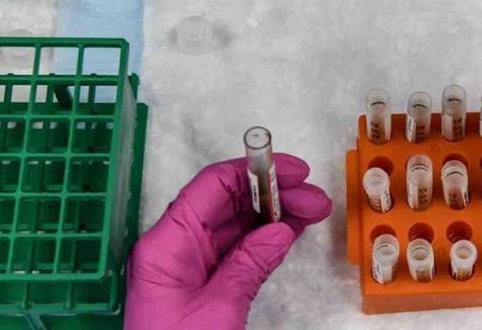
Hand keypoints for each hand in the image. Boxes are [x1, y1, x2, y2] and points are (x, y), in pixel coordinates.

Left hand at [125, 155, 331, 329]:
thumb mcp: (219, 310)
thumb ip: (249, 265)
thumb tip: (280, 230)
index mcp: (166, 244)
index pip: (212, 186)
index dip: (255, 171)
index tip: (293, 171)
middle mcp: (174, 247)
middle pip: (226, 202)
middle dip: (273, 194)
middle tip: (314, 199)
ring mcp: (187, 266)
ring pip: (234, 224)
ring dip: (274, 215)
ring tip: (312, 212)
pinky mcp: (200, 285)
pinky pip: (234, 249)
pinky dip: (264, 238)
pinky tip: (290, 232)